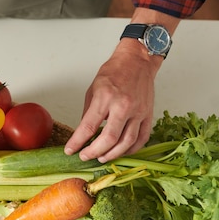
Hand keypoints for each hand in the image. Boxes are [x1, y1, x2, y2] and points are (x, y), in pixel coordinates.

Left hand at [65, 39, 161, 161]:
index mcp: (105, 98)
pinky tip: (122, 151)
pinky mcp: (148, 115)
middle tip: (85, 156)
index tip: (70, 150)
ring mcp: (138, 112)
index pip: (89, 127)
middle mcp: (123, 106)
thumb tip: (83, 132)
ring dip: (113, 154)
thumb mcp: (93, 89)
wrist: (137, 61)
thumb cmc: (115, 72)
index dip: (77, 142)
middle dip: (94, 152)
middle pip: (109, 139)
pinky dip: (131, 149)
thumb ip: (89, 112)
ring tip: (102, 157)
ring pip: (126, 142)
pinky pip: (142, 138)